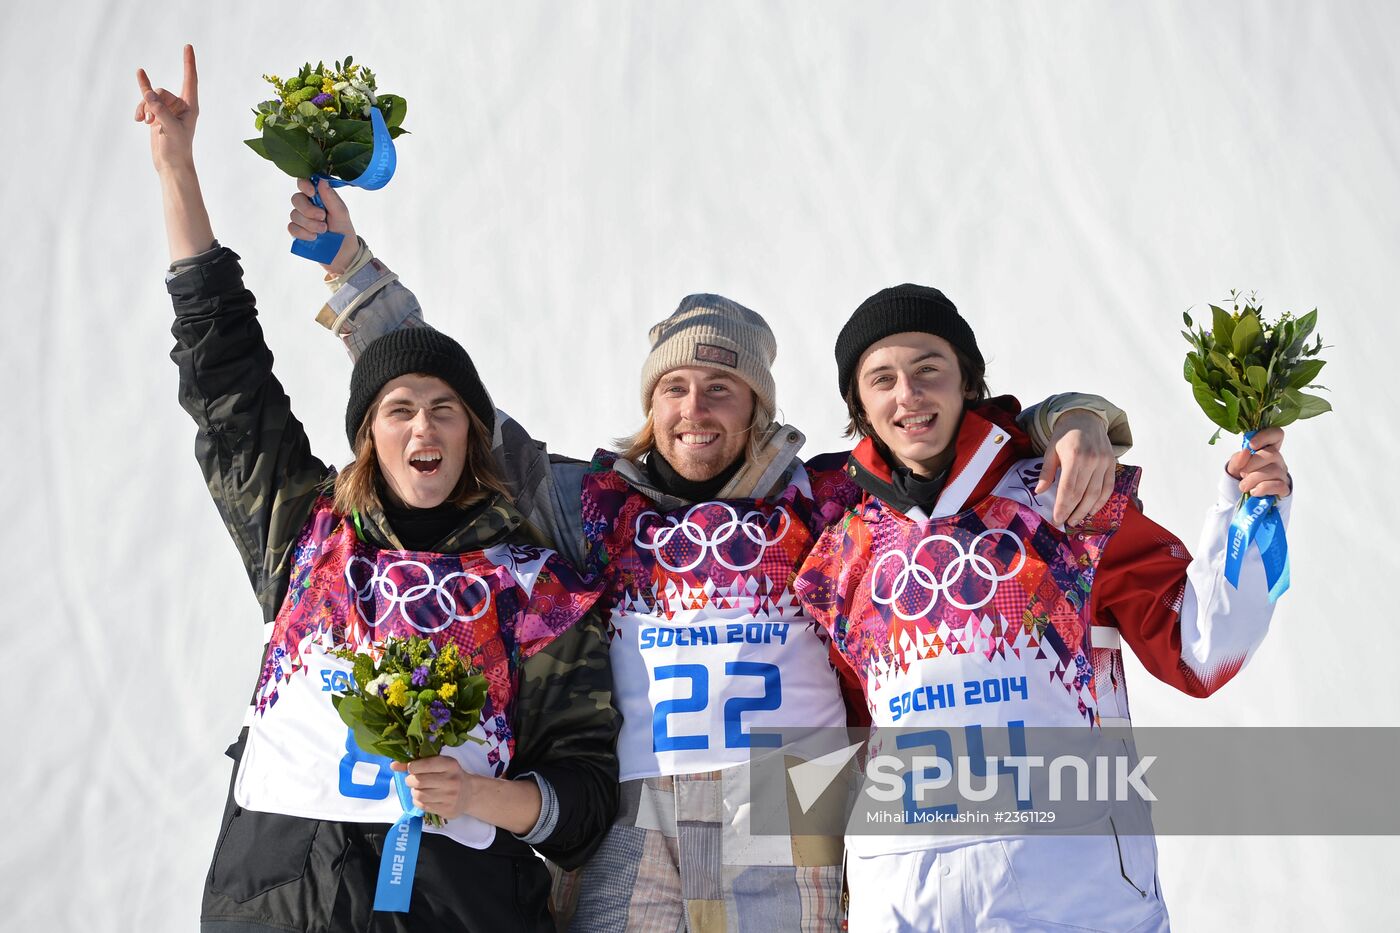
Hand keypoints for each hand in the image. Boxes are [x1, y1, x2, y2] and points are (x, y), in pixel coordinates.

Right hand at [135, 45, 198, 174]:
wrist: (171, 165)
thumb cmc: (177, 149)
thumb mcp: (170, 129)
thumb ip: (160, 110)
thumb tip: (148, 94)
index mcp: (190, 107)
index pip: (190, 80)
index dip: (188, 63)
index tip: (188, 46)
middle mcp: (180, 106)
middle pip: (161, 91)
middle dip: (152, 102)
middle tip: (151, 120)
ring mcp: (168, 111)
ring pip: (151, 98)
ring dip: (144, 108)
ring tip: (143, 122)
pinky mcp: (157, 116)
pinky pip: (145, 104)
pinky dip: (141, 110)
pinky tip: (138, 120)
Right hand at [290, 178, 358, 273]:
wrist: (343, 254)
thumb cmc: (343, 230)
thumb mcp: (341, 213)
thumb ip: (330, 198)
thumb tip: (321, 180)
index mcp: (319, 197)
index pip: (304, 183)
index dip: (304, 185)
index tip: (311, 193)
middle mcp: (308, 205)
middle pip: (296, 199)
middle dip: (308, 209)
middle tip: (322, 217)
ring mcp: (301, 219)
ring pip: (294, 214)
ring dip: (309, 224)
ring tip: (323, 231)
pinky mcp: (298, 232)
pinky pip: (292, 228)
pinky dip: (303, 233)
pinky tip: (314, 238)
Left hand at [394, 757, 472, 819]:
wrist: (469, 793)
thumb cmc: (450, 775)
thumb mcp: (438, 764)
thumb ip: (416, 763)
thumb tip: (393, 765)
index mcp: (450, 765)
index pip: (424, 764)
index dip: (412, 767)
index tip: (411, 768)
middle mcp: (451, 780)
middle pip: (418, 781)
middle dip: (410, 780)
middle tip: (413, 780)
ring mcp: (450, 797)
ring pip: (418, 795)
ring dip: (414, 792)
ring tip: (419, 789)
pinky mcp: (446, 810)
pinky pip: (422, 806)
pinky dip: (418, 801)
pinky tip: (424, 797)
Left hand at [1037, 408, 1116, 526]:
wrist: (1085, 418)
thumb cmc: (1064, 435)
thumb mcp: (1050, 450)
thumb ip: (1046, 471)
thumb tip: (1039, 491)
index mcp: (1073, 456)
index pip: (1068, 488)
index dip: (1062, 506)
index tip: (1056, 519)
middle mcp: (1091, 460)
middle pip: (1082, 493)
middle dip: (1073, 511)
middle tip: (1065, 523)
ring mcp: (1104, 462)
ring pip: (1096, 493)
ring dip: (1086, 510)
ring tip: (1077, 520)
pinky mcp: (1112, 464)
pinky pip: (1108, 487)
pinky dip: (1101, 501)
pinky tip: (1092, 511)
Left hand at [1226, 427, 1290, 498]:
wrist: (1247, 496)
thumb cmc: (1244, 476)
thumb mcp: (1235, 467)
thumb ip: (1237, 459)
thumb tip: (1245, 451)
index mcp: (1266, 449)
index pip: (1276, 433)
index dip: (1265, 436)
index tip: (1252, 445)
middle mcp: (1277, 459)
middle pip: (1272, 454)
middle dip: (1252, 465)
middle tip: (1242, 474)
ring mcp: (1282, 473)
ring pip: (1273, 470)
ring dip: (1253, 479)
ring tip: (1243, 486)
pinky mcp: (1284, 488)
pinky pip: (1278, 485)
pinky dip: (1263, 488)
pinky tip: (1254, 492)